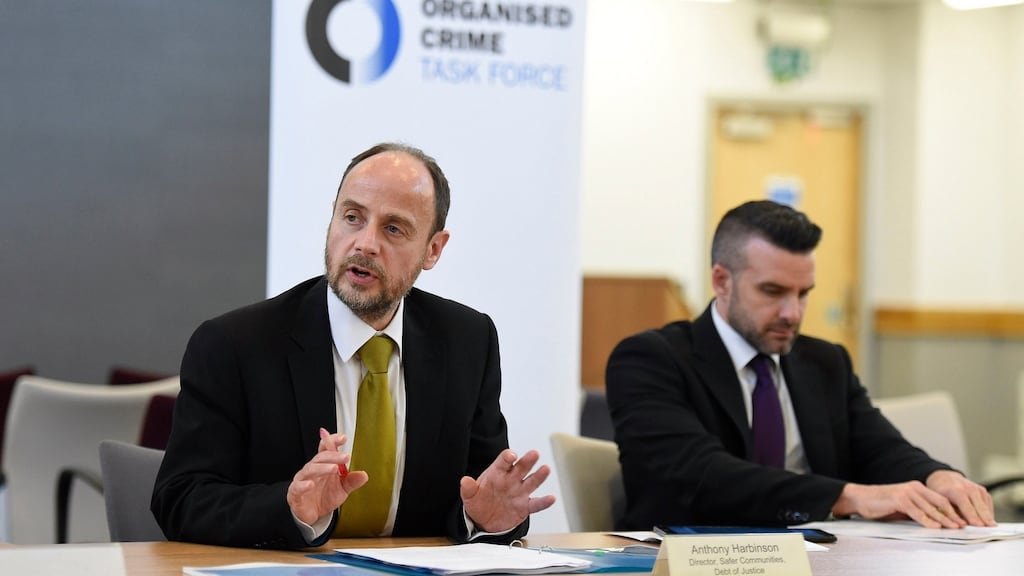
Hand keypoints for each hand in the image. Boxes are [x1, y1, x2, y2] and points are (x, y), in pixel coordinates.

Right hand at [286, 428, 367, 524]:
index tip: (343, 438)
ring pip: (310, 469)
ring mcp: (302, 480)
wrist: (312, 513)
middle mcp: (312, 469)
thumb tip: (364, 475)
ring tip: (334, 468)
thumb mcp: (342, 489)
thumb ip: (352, 481)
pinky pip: (298, 487)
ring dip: (323, 468)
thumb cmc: (324, 496)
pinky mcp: (296, 492)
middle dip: (333, 456)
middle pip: (320, 457)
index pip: (326, 448)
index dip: (333, 441)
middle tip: (345, 457)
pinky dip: (304, 485)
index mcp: (323, 465)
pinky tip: (310, 484)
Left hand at [460, 449, 555, 532]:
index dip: (508, 457)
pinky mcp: (525, 506)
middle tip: (534, 453)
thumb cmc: (479, 502)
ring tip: (546, 469)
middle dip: (527, 460)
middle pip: (521, 467)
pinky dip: (544, 502)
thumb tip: (464, 481)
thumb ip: (468, 488)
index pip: (504, 461)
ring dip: (539, 476)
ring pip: (531, 482)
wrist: (483, 520)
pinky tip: (551, 498)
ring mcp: (519, 492)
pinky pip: (536, 504)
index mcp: (497, 473)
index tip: (511, 455)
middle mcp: (511, 480)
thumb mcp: (469, 496)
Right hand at [832, 480, 965, 528]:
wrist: (861, 498)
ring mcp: (907, 492)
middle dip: (953, 516)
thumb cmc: (881, 504)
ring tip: (953, 528)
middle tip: (963, 525)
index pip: (940, 500)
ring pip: (931, 508)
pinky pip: (917, 512)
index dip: (953, 511)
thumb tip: (935, 522)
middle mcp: (914, 487)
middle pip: (940, 503)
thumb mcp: (903, 507)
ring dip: (944, 519)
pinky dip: (927, 520)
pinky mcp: (899, 499)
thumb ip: (918, 511)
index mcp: (917, 488)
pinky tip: (935, 527)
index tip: (961, 521)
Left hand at [926, 470, 995, 526]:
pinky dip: (988, 513)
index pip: (967, 508)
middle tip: (989, 530)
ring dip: (987, 518)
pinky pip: (988, 505)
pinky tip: (985, 521)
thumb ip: (949, 513)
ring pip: (986, 508)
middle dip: (985, 520)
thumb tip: (960, 525)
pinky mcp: (983, 491)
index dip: (973, 518)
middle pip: (980, 508)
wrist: (945, 478)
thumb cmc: (941, 492)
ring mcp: (978, 489)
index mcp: (957, 491)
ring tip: (988, 528)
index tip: (979, 527)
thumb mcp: (940, 502)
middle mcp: (969, 489)